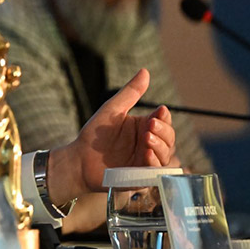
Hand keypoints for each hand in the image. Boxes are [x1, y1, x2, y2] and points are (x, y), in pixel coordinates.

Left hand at [47, 69, 175, 203]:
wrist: (79, 159)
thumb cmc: (95, 134)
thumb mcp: (113, 110)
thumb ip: (130, 93)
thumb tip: (145, 71)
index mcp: (145, 128)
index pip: (165, 121)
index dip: (165, 117)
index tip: (159, 110)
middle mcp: (150, 144)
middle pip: (170, 138)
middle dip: (164, 131)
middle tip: (149, 125)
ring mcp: (148, 162)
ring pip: (168, 156)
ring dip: (161, 147)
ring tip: (147, 140)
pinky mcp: (143, 177)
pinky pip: (157, 172)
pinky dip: (155, 163)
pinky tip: (147, 154)